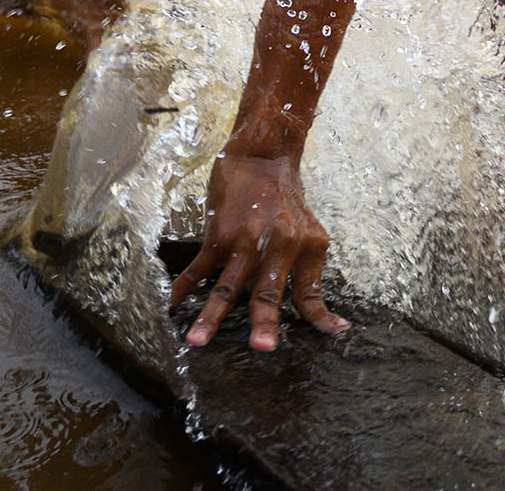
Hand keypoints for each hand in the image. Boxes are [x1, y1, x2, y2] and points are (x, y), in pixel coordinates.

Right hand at [167, 151, 349, 350]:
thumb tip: (291, 304)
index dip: (321, 316)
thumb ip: (299, 264)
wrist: (261, 156)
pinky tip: (169, 305)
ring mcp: (245, 240)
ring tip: (196, 341)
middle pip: (268, 292)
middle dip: (264, 321)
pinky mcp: (218, 234)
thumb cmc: (283, 196)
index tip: (335, 333)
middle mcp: (278, 244)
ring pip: (227, 286)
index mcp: (305, 246)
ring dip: (210, 317)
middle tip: (262, 347)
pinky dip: (182, 289)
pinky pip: (198, 269)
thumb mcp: (306, 228)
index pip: (310, 291)